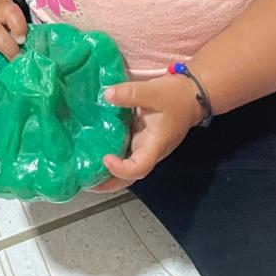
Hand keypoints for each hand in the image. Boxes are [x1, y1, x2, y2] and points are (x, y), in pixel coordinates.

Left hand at [93, 71, 203, 192]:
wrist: (192, 95)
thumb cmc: (176, 96)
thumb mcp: (153, 91)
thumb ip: (130, 93)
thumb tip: (106, 95)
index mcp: (155, 145)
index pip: (139, 168)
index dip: (121, 169)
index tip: (105, 159)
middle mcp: (149, 152)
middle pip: (129, 177)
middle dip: (107, 183)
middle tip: (84, 180)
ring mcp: (144, 148)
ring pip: (125, 169)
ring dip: (106, 173)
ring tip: (84, 169)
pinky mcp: (140, 140)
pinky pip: (124, 154)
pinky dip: (110, 156)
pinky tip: (93, 150)